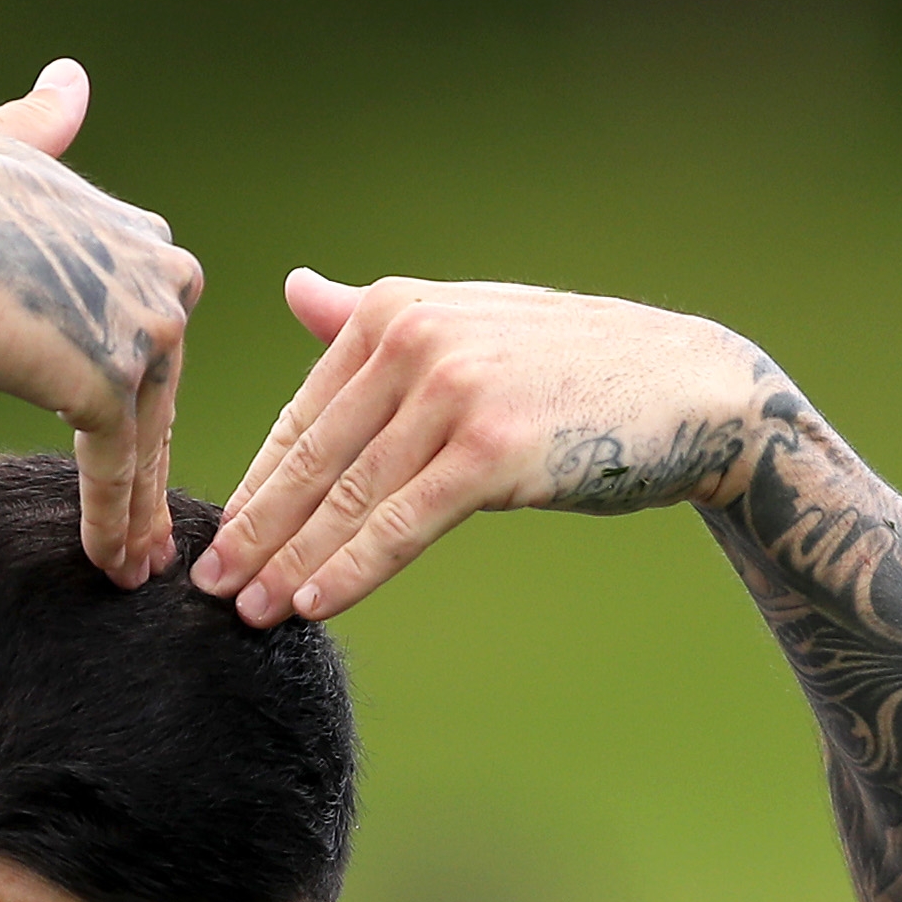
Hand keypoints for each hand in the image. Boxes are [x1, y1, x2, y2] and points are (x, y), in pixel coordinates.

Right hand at [0, 61, 201, 584]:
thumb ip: (42, 127)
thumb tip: (70, 84)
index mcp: (146, 233)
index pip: (152, 332)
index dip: (135, 391)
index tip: (126, 439)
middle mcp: (163, 276)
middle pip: (161, 392)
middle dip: (153, 462)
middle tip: (149, 530)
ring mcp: (142, 333)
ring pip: (147, 439)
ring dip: (139, 509)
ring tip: (136, 568)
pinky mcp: (110, 387)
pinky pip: (119, 470)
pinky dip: (114, 523)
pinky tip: (111, 567)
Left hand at [195, 272, 777, 624]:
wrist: (693, 390)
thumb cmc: (577, 365)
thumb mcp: (467, 322)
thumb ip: (373, 316)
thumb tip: (296, 290)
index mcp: (395, 310)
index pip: (305, 414)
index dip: (259, 484)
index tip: (221, 535)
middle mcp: (415, 339)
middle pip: (313, 458)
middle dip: (256, 530)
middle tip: (208, 585)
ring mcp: (453, 393)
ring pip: (348, 497)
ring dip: (290, 563)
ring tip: (249, 611)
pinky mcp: (492, 451)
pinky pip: (400, 524)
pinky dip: (351, 569)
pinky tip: (313, 605)